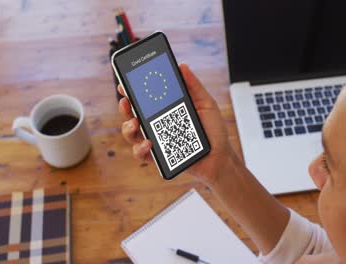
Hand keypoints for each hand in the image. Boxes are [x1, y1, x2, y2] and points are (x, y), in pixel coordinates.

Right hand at [117, 64, 233, 184]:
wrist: (220, 157)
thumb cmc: (213, 131)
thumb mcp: (206, 104)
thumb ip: (194, 86)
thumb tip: (182, 66)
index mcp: (166, 109)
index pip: (144, 98)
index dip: (132, 90)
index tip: (125, 83)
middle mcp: (157, 124)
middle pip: (132, 114)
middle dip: (124, 106)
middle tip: (126, 101)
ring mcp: (156, 141)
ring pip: (131, 134)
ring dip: (128, 127)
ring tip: (135, 123)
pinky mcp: (158, 157)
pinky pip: (141, 154)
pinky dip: (140, 148)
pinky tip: (149, 143)